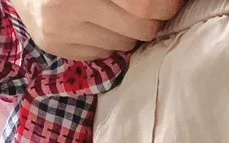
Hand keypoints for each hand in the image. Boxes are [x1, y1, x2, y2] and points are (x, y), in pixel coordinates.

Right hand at [11, 0, 182, 60]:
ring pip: (124, 44)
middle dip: (152, 21)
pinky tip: (97, 25)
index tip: (172, 3)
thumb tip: (166, 4)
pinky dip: (109, 42)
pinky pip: (103, 53)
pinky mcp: (55, 46)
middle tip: (152, 10)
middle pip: (138, 28)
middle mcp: (69, 5)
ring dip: (129, 32)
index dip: (164, 6)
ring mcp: (61, 29)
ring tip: (115, 14)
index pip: (142, 6)